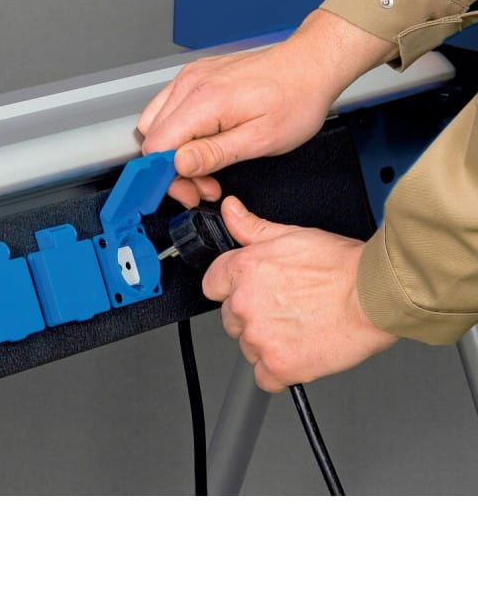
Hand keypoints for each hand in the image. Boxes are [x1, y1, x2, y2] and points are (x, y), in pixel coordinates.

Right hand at [138, 10, 397, 207]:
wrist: (311, 64)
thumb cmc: (296, 99)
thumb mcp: (260, 139)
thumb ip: (214, 153)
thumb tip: (178, 165)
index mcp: (204, 100)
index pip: (156, 146)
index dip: (167, 176)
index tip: (188, 192)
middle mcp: (191, 84)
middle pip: (152, 137)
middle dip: (173, 169)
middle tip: (204, 185)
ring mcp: (191, 77)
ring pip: (155, 124)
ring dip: (174, 152)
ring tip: (206, 166)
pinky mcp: (195, 76)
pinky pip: (168, 109)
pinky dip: (179, 133)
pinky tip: (203, 143)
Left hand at [203, 196, 397, 391]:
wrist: (376, 295)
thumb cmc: (341, 266)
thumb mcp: (292, 234)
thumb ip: (252, 228)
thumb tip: (230, 212)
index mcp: (243, 270)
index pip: (213, 286)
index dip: (232, 289)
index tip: (251, 292)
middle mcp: (245, 304)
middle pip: (231, 319)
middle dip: (253, 317)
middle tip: (285, 309)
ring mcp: (259, 338)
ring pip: (248, 348)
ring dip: (267, 343)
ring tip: (300, 327)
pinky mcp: (278, 366)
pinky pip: (264, 377)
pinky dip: (280, 371)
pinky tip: (300, 352)